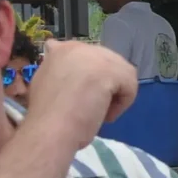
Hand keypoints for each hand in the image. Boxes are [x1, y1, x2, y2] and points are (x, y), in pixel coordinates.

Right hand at [21, 39, 135, 142]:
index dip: (92, 79)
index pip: (92, 58)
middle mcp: (78, 47)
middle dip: (107, 85)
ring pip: (123, 74)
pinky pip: (130, 86)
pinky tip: (103, 115)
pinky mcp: (109, 71)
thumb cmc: (47, 115)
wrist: (48, 131)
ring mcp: (94, 56)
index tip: (80, 95)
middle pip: (111, 63)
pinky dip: (121, 105)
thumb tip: (65, 56)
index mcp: (61, 49)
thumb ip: (60, 68)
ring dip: (114, 96)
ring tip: (95, 111)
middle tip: (89, 105)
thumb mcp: (46, 82)